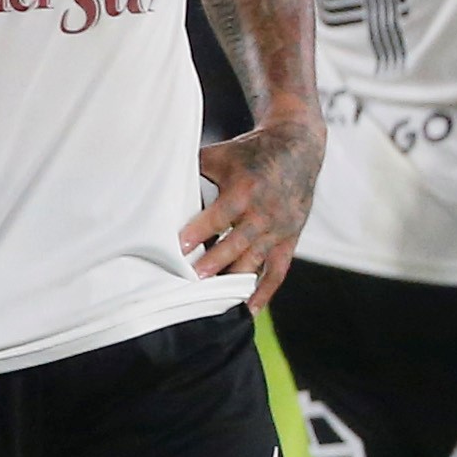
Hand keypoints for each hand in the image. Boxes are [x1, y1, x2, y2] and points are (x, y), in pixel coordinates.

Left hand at [187, 114, 322, 304]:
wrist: (298, 148)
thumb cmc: (252, 152)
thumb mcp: (221, 155)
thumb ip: (193, 172)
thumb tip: (158, 186)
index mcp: (247, 189)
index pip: (221, 215)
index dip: (200, 231)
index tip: (180, 247)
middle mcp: (266, 212)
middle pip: (238, 242)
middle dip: (215, 262)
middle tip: (193, 279)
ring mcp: (279, 228)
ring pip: (256, 260)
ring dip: (234, 279)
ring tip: (213, 297)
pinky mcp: (289, 239)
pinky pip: (278, 270)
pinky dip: (264, 291)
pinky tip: (248, 309)